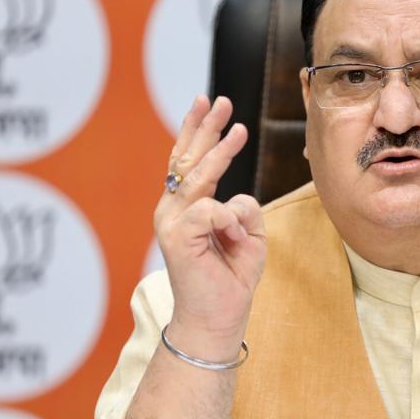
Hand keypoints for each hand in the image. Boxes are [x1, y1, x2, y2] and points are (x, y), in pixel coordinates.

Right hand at [154, 95, 265, 357]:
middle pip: (187, 158)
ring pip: (199, 176)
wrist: (217, 319)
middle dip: (204, 126)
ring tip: (239, 129)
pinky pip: (212, 210)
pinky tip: (236, 239)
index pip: (188, 162)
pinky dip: (231, 222)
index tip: (207, 103)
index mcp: (185, 210)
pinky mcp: (177, 236)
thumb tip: (236, 198)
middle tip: (220, 99)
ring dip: (220, 151)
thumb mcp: (248, 237)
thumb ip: (243, 210)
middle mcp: (172, 211)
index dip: (197, 131)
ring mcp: (170, 222)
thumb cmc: (232, 279)